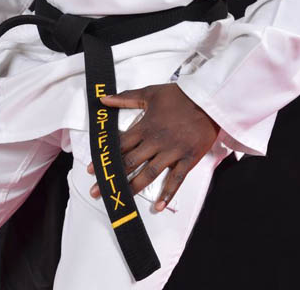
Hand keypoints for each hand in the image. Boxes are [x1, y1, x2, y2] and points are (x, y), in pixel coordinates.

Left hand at [87, 83, 218, 210]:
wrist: (207, 99)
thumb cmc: (179, 96)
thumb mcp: (150, 93)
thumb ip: (126, 98)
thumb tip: (103, 99)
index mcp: (146, 126)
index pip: (120, 145)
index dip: (105, 158)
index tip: (92, 170)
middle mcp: (156, 142)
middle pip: (131, 162)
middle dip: (113, 177)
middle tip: (98, 191)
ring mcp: (173, 152)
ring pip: (150, 173)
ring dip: (134, 187)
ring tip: (121, 199)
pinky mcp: (188, 158)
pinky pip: (177, 179)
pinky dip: (168, 193)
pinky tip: (158, 206)